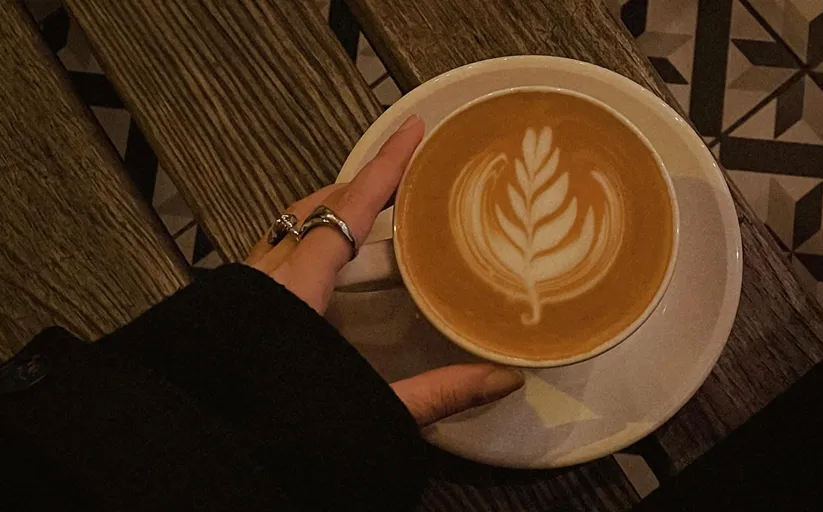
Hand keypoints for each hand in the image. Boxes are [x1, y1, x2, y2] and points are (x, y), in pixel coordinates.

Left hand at [246, 115, 523, 425]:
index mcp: (299, 288)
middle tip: (400, 171)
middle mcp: (266, 276)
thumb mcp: (367, 409)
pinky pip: (273, 250)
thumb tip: (503, 379)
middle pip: (316, 207)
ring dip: (329, 208)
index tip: (413, 131)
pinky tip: (317, 260)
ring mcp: (243, 288)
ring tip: (364, 205)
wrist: (202, 454)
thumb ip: (435, 393)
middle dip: (360, 182)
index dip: (386, 168)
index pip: (350, 210)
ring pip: (288, 226)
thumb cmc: (277, 428)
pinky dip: (304, 237)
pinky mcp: (232, 306)